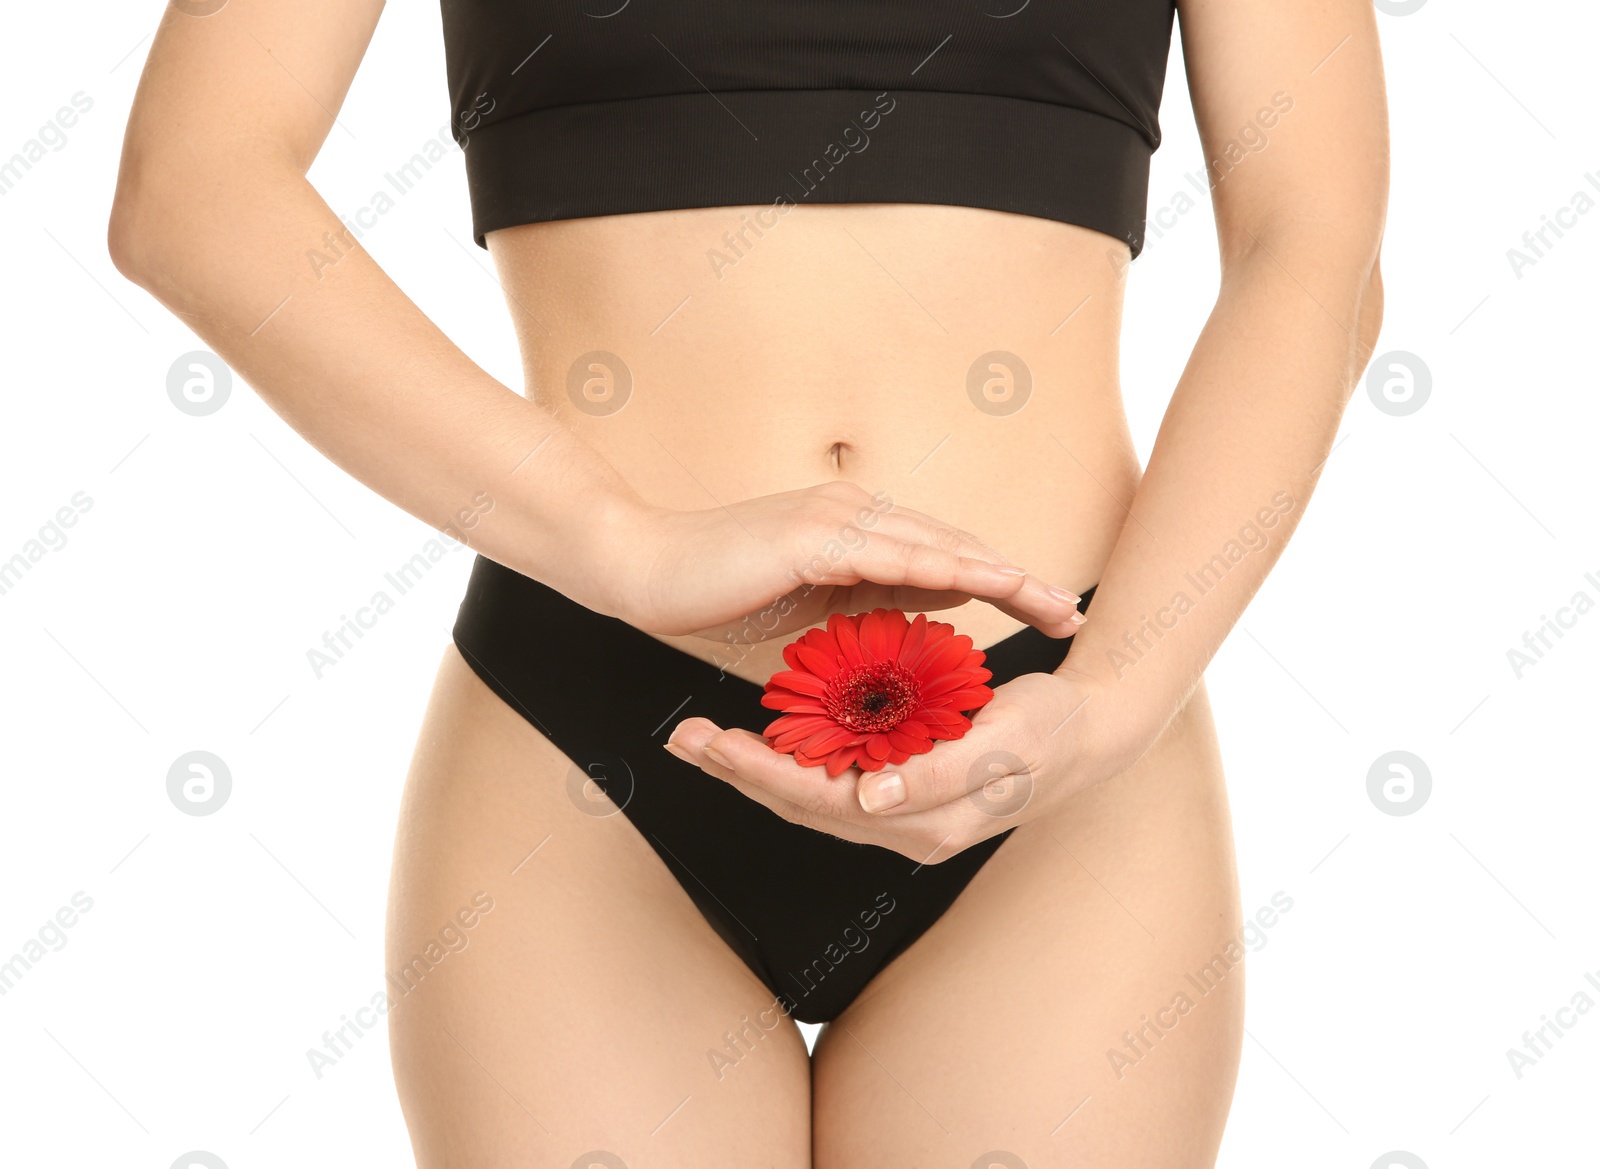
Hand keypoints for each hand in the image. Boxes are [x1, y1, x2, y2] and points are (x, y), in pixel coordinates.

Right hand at [607, 481, 1084, 640]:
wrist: (642, 568)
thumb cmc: (716, 588)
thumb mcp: (806, 601)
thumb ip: (863, 596)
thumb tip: (919, 603)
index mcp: (854, 529)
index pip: (941, 556)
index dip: (997, 583)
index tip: (1043, 612)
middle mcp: (854, 512)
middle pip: (954, 547)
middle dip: (1019, 581)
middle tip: (1071, 613)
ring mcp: (835, 519)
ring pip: (936, 547)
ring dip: (1001, 574)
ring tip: (1051, 602)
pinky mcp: (812, 537)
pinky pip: (892, 556)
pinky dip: (946, 569)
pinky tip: (988, 585)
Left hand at [664, 668, 1113, 861]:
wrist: (1091, 732)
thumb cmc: (1053, 730)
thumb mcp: (1005, 742)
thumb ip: (939, 774)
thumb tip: (870, 797)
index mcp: (923, 823)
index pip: (820, 801)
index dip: (761, 772)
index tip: (712, 739)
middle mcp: (902, 826)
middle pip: (799, 803)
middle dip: (737, 771)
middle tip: (681, 738)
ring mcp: (899, 810)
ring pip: (808, 793)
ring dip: (753, 766)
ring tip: (701, 738)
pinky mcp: (901, 786)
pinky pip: (832, 777)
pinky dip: (790, 757)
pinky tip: (761, 736)